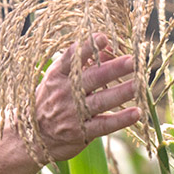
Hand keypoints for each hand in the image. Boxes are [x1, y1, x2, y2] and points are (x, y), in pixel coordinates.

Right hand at [29, 34, 141, 162]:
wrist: (33, 136)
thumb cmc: (51, 100)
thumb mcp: (59, 79)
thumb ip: (83, 63)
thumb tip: (109, 47)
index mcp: (58, 75)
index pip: (72, 58)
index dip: (87, 47)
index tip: (102, 37)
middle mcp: (65, 93)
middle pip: (92, 78)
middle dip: (113, 69)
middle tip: (132, 60)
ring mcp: (73, 114)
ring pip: (101, 101)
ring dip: (121, 92)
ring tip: (139, 84)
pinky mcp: (81, 132)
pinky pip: (104, 125)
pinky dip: (121, 119)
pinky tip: (137, 113)